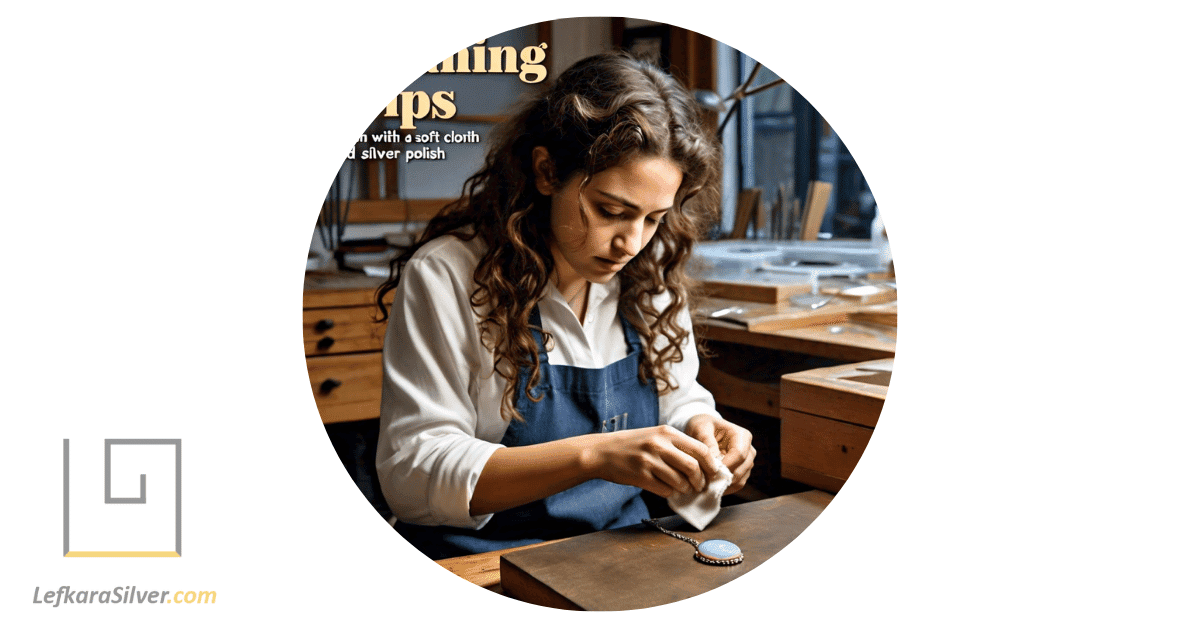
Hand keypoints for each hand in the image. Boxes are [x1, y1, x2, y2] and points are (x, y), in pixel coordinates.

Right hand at [582, 425, 720, 498]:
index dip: (710, 464)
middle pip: (693, 467)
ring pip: (680, 481)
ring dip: (685, 488)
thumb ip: (677, 446)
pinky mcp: (640, 476)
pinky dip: (670, 492)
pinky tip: (667, 489)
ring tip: (683, 488)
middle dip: (700, 480)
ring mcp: (649, 461)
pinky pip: (664, 490)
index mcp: (667, 432)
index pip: (700, 449)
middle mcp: (659, 445)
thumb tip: (703, 464)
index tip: (712, 473)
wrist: (602, 451)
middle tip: (699, 486)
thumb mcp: (655, 436)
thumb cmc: (632, 444)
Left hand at [684, 414, 754, 494]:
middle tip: (704, 480)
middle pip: (741, 470)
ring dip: (723, 484)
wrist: (703, 431)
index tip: (708, 471)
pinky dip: (724, 487)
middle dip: (723, 477)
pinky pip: (736, 485)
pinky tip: (710, 485)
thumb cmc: (702, 426)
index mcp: (742, 436)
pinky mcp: (742, 472)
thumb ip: (707, 442)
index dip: (725, 465)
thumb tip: (714, 461)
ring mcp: (747, 462)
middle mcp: (749, 450)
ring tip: (706, 483)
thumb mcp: (700, 429)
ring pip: (740, 480)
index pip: (739, 455)